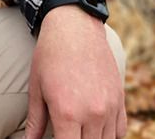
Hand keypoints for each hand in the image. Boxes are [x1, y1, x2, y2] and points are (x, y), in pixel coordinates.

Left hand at [25, 6, 126, 137]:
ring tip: (78, 131)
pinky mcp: (120, 99)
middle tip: (65, 132)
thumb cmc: (50, 56)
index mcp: (67, 114)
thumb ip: (35, 122)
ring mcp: (109, 107)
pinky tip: (95, 130)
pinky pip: (120, 131)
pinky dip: (109, 135)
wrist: (75, 26)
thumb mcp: (37, 89)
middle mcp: (92, 114)